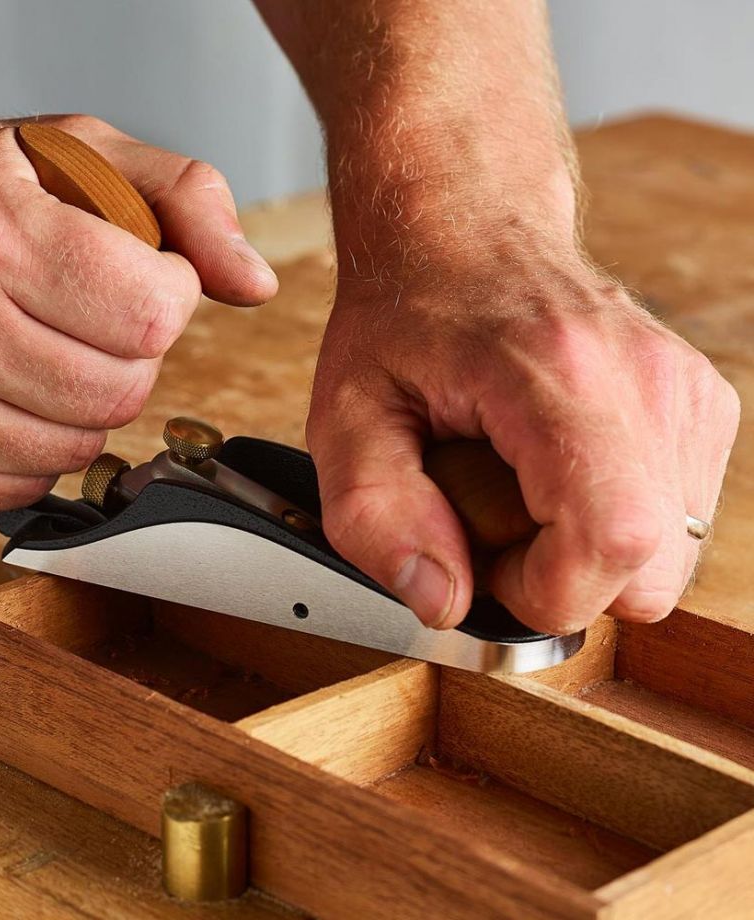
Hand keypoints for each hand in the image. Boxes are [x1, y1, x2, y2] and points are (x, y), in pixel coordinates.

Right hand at [0, 114, 276, 509]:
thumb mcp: (68, 152)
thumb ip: (180, 199)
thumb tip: (256, 285)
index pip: (154, 314)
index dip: (168, 296)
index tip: (138, 275)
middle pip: (124, 392)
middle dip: (128, 355)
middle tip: (81, 314)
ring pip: (78, 448)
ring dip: (82, 405)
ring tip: (32, 347)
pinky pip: (23, 486)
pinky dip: (32, 448)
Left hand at [307, 238, 739, 633]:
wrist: (466, 233)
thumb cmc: (404, 318)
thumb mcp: (347, 416)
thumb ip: (375, 518)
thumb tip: (443, 603)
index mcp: (558, 374)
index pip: (612, 540)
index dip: (543, 591)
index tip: (484, 562)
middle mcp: (646, 379)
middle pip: (647, 570)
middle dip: (560, 578)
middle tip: (492, 514)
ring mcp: (685, 390)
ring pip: (664, 554)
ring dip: (582, 550)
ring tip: (520, 486)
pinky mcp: (697, 405)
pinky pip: (670, 520)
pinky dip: (608, 520)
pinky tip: (555, 471)